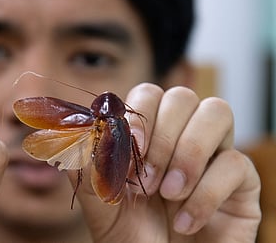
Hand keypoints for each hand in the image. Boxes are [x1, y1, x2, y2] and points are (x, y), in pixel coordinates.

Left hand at [70, 83, 260, 241]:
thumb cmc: (130, 235)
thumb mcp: (100, 202)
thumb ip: (87, 167)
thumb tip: (82, 133)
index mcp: (147, 135)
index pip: (148, 94)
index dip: (139, 115)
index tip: (131, 149)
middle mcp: (181, 137)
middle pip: (182, 96)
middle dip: (163, 137)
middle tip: (148, 180)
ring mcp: (213, 154)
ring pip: (216, 112)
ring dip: (189, 153)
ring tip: (168, 194)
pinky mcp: (241, 180)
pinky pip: (235, 162)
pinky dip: (206, 193)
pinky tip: (185, 221)